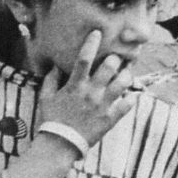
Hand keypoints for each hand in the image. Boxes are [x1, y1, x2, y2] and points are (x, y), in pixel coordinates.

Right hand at [36, 29, 134, 151]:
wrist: (60, 145)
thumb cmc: (51, 120)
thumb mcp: (45, 98)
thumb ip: (50, 80)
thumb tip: (55, 66)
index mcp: (75, 86)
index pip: (84, 58)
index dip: (91, 43)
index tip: (97, 32)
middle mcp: (91, 93)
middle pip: (109, 67)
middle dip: (115, 59)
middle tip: (116, 58)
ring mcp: (102, 105)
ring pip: (123, 83)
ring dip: (126, 75)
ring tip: (126, 73)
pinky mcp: (110, 119)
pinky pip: (127, 105)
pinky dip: (132, 98)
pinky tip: (132, 95)